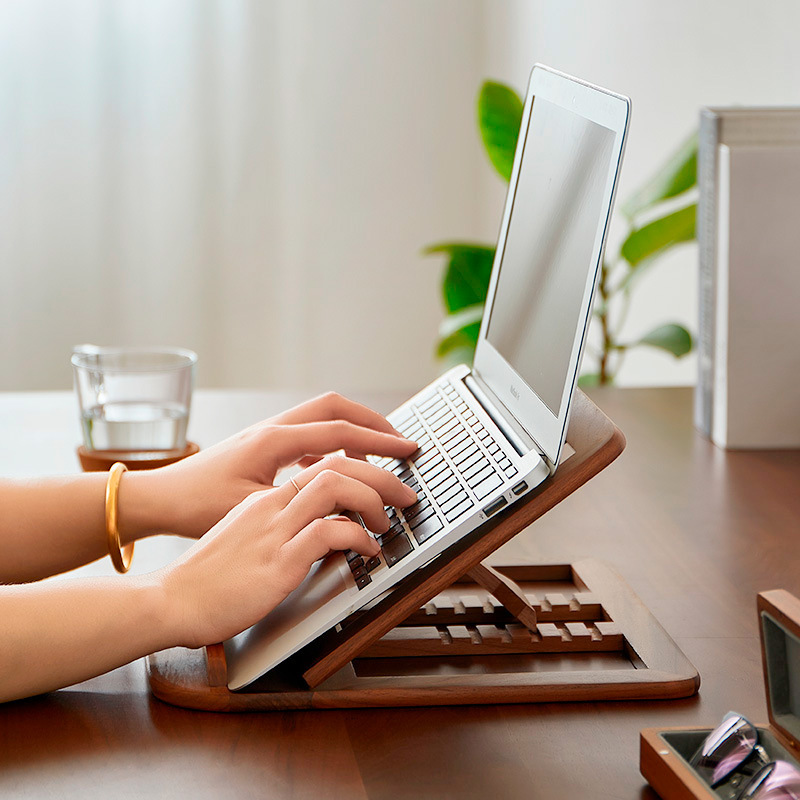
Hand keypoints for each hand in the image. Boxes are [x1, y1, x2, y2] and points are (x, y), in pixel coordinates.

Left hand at [123, 392, 417, 541]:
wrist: (160, 498)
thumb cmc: (197, 506)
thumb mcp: (252, 509)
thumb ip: (298, 503)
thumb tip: (341, 508)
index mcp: (275, 441)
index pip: (341, 432)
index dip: (380, 442)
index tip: (408, 449)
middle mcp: (274, 428)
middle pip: (336, 408)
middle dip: (374, 422)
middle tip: (401, 442)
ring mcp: (268, 432)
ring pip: (323, 416)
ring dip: (354, 428)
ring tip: (379, 450)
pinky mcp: (263, 444)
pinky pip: (309, 432)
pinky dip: (334, 440)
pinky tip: (339, 464)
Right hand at [158, 454, 417, 647]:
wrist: (170, 601)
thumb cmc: (209, 579)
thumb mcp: (246, 541)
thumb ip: (279, 529)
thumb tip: (320, 532)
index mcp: (265, 499)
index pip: (322, 464)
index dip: (360, 467)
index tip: (382, 480)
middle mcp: (271, 505)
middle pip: (335, 464)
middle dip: (379, 474)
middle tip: (403, 493)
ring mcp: (273, 530)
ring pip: (334, 486)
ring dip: (371, 498)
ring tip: (386, 521)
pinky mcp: (277, 561)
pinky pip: (329, 533)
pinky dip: (357, 537)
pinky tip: (367, 551)